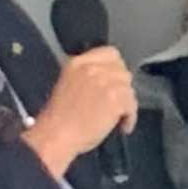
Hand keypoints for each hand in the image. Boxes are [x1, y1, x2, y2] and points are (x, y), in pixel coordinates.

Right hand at [23, 46, 135, 177]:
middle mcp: (93, 68)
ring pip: (129, 89)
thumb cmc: (58, 118)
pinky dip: (130, 118)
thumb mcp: (68, 85)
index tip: (115, 80)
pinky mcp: (115, 98)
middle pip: (122, 71)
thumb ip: (88, 76)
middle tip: (117, 101)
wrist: (55, 135)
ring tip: (118, 116)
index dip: (116, 68)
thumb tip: (109, 79)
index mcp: (78, 63)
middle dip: (121, 87)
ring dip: (126, 104)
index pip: (110, 53)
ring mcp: (106, 82)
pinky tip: (122, 125)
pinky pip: (132, 105)